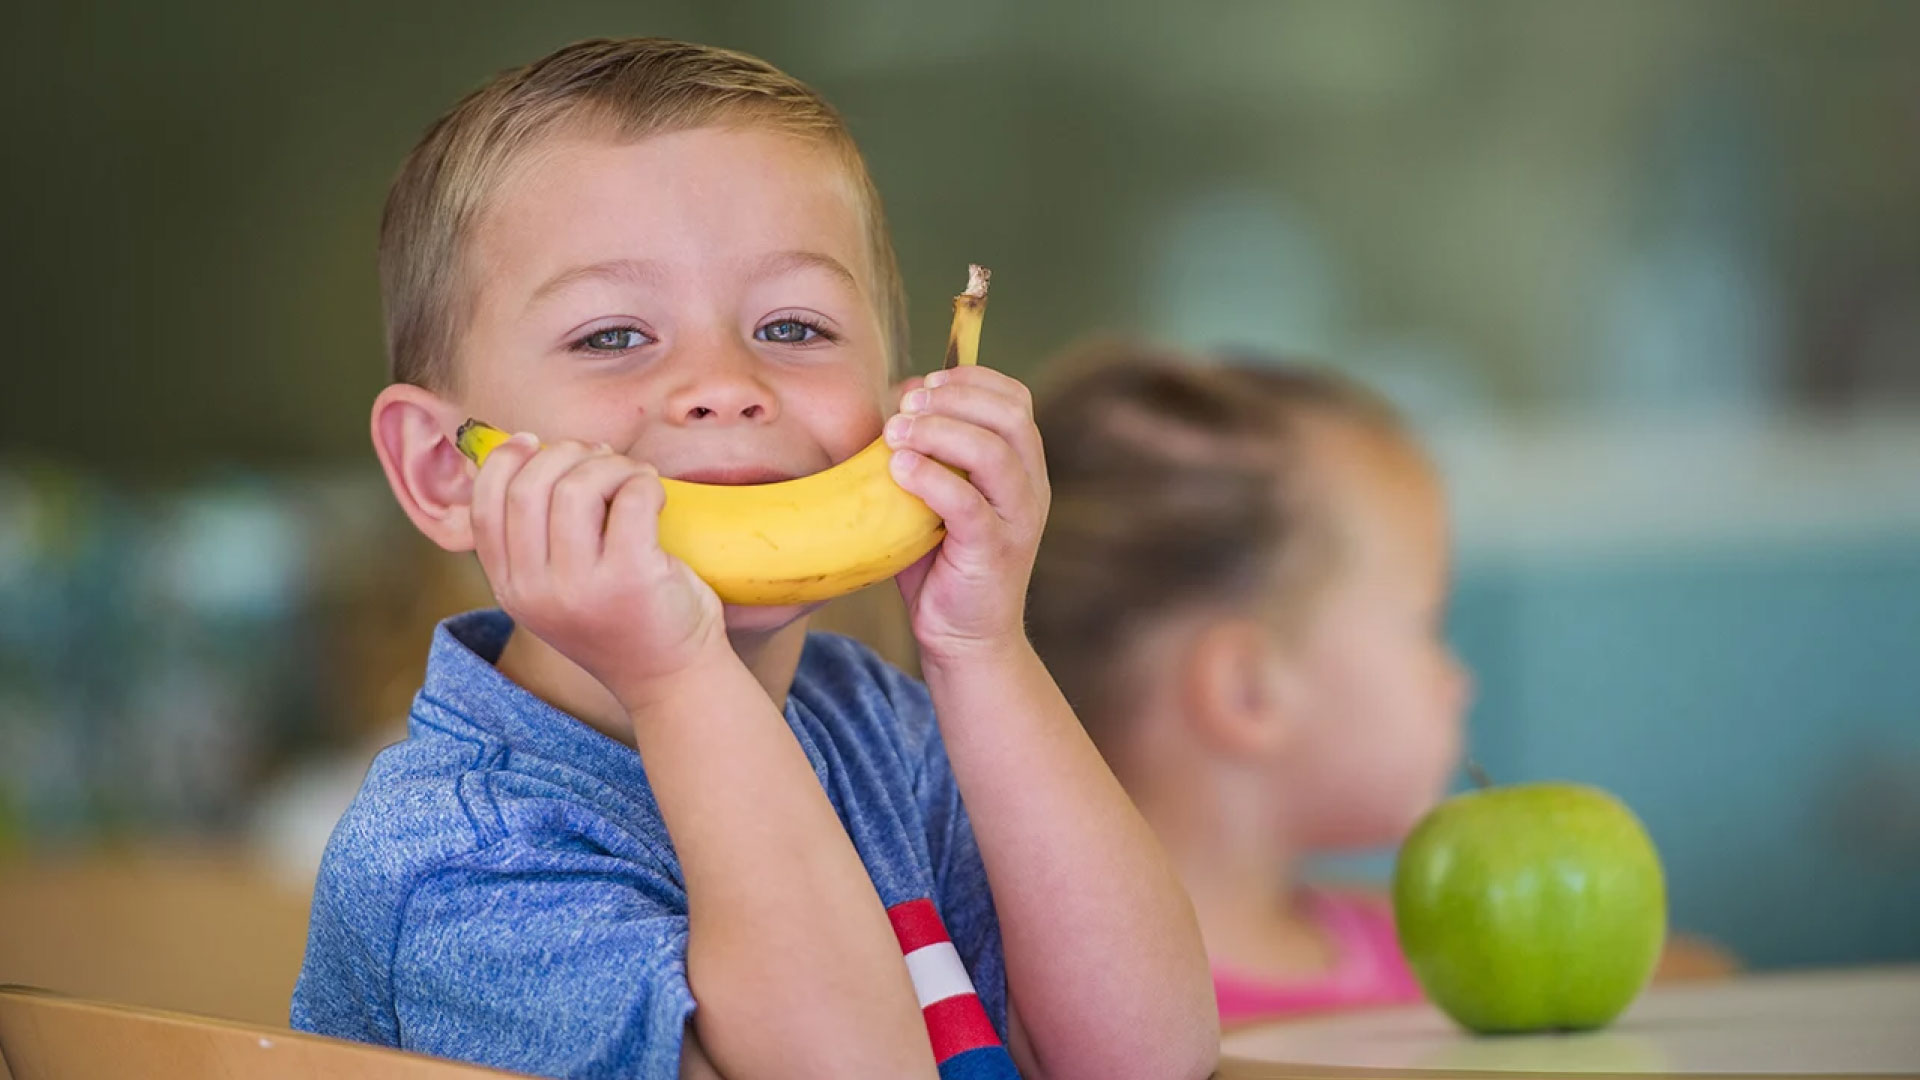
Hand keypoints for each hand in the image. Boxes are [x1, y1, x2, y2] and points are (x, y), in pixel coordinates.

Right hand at [468, 434, 725, 709]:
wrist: (671, 677)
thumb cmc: (622, 618)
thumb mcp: (557, 588)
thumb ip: (535, 538)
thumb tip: (531, 450)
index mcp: (510, 587)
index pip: (484, 505)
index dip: (505, 460)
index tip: (535, 441)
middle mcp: (535, 590)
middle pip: (528, 486)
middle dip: (566, 454)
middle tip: (601, 459)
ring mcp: (580, 587)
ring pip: (576, 486)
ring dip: (610, 465)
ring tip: (633, 478)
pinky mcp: (631, 578)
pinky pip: (630, 497)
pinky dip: (644, 482)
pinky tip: (655, 495)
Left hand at [884, 366, 1049, 665]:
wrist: (965, 639)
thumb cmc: (942, 563)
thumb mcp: (937, 496)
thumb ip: (926, 451)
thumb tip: (900, 399)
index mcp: (1022, 466)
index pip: (1015, 399)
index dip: (971, 378)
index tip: (925, 382)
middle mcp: (1030, 487)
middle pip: (1009, 415)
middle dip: (953, 398)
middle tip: (906, 406)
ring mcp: (1017, 520)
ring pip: (993, 454)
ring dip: (939, 432)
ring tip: (895, 434)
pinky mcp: (995, 552)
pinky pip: (968, 503)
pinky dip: (930, 478)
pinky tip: (898, 468)